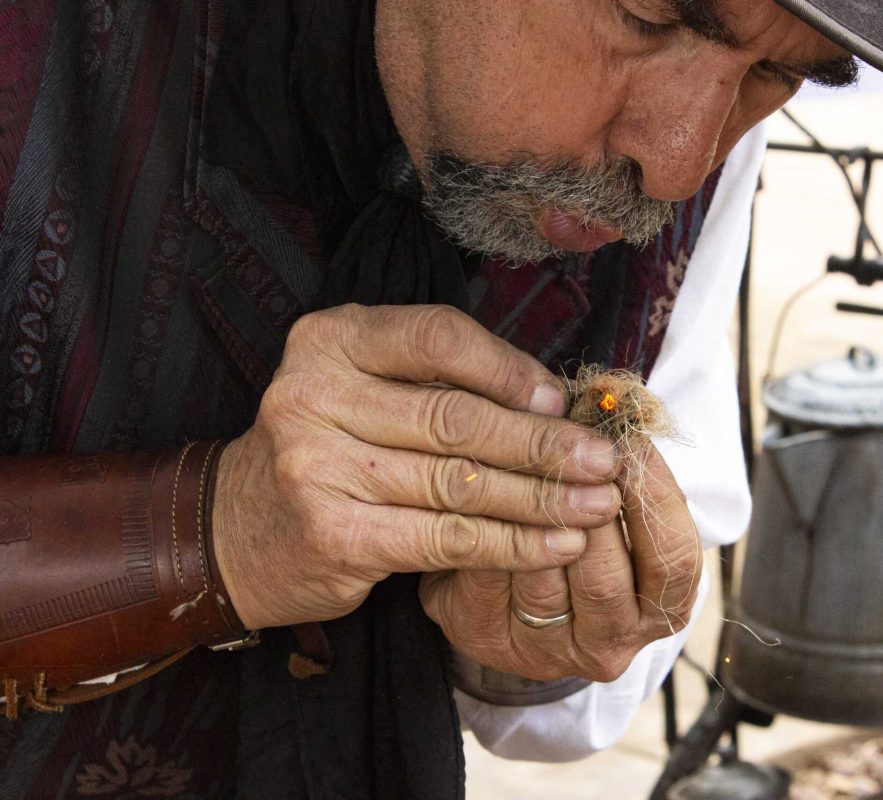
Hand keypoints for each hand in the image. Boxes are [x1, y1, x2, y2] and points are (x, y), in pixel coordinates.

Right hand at [212, 304, 621, 630]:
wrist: (238, 529)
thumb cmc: (331, 448)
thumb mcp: (367, 389)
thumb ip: (441, 381)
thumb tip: (555, 399)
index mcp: (331, 339)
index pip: (437, 337)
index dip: (509, 369)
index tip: (563, 399)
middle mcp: (314, 393)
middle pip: (456, 416)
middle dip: (543, 443)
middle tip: (604, 459)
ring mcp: (317, 466)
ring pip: (460, 482)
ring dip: (542, 498)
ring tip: (597, 504)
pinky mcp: (334, 532)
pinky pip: (446, 537)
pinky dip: (511, 544)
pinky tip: (558, 545)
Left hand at [420, 446, 701, 682]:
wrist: (517, 583)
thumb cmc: (588, 530)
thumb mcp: (623, 509)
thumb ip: (626, 473)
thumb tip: (611, 404)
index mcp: (660, 612)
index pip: (672, 559)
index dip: (653, 495)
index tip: (631, 441)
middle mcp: (608, 644)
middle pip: (604, 574)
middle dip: (588, 500)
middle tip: (574, 444)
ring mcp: (544, 650)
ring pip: (541, 573)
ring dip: (536, 508)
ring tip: (531, 453)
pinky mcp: (484, 636)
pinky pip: (485, 571)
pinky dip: (486, 522)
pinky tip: (487, 479)